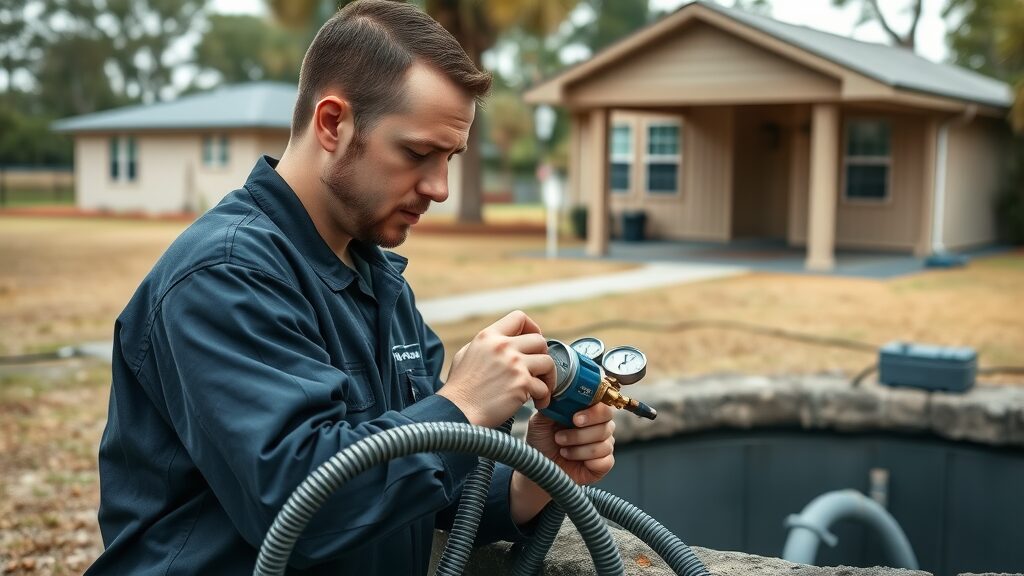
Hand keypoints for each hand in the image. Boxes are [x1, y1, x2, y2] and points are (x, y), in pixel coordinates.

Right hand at [437, 310, 554, 427]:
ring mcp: (514, 365)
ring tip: (540, 388)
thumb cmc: (459, 389)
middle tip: (537, 370)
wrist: (456, 413)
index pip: (519, 317)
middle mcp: (502, 347)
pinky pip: (544, 387)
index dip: (532, 328)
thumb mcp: (465, 355)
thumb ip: (486, 345)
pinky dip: (543, 397)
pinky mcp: (521, 384)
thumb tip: (505, 342)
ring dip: (548, 377)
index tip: (532, 344)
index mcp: (488, 337)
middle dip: (542, 356)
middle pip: (539, 340)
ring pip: (548, 362)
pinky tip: (537, 402)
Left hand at [525, 403, 615, 484]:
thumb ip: (553, 406)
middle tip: (559, 438)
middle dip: (580, 434)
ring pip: (604, 445)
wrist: (539, 467)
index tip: (575, 419)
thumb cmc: (542, 442)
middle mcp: (599, 428)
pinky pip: (606, 461)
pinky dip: (587, 461)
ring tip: (562, 450)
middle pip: (606, 426)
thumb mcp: (541, 421)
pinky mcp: (603, 465)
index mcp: (588, 413)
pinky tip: (573, 461)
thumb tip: (560, 393)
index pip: (603, 407)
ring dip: (578, 449)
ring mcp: (603, 446)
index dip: (593, 413)